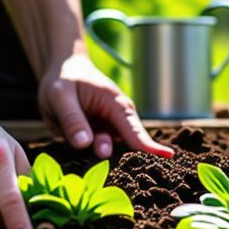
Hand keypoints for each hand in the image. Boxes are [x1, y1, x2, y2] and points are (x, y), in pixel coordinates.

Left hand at [39, 54, 173, 158]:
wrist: (60, 72)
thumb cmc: (63, 79)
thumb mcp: (60, 96)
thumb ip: (72, 119)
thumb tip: (85, 144)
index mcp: (116, 105)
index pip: (134, 130)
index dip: (149, 146)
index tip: (168, 156)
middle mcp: (117, 120)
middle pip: (125, 147)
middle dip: (117, 157)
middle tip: (98, 152)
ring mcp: (107, 131)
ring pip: (107, 152)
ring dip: (95, 155)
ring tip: (77, 139)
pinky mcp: (96, 139)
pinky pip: (94, 153)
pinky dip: (87, 155)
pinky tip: (76, 148)